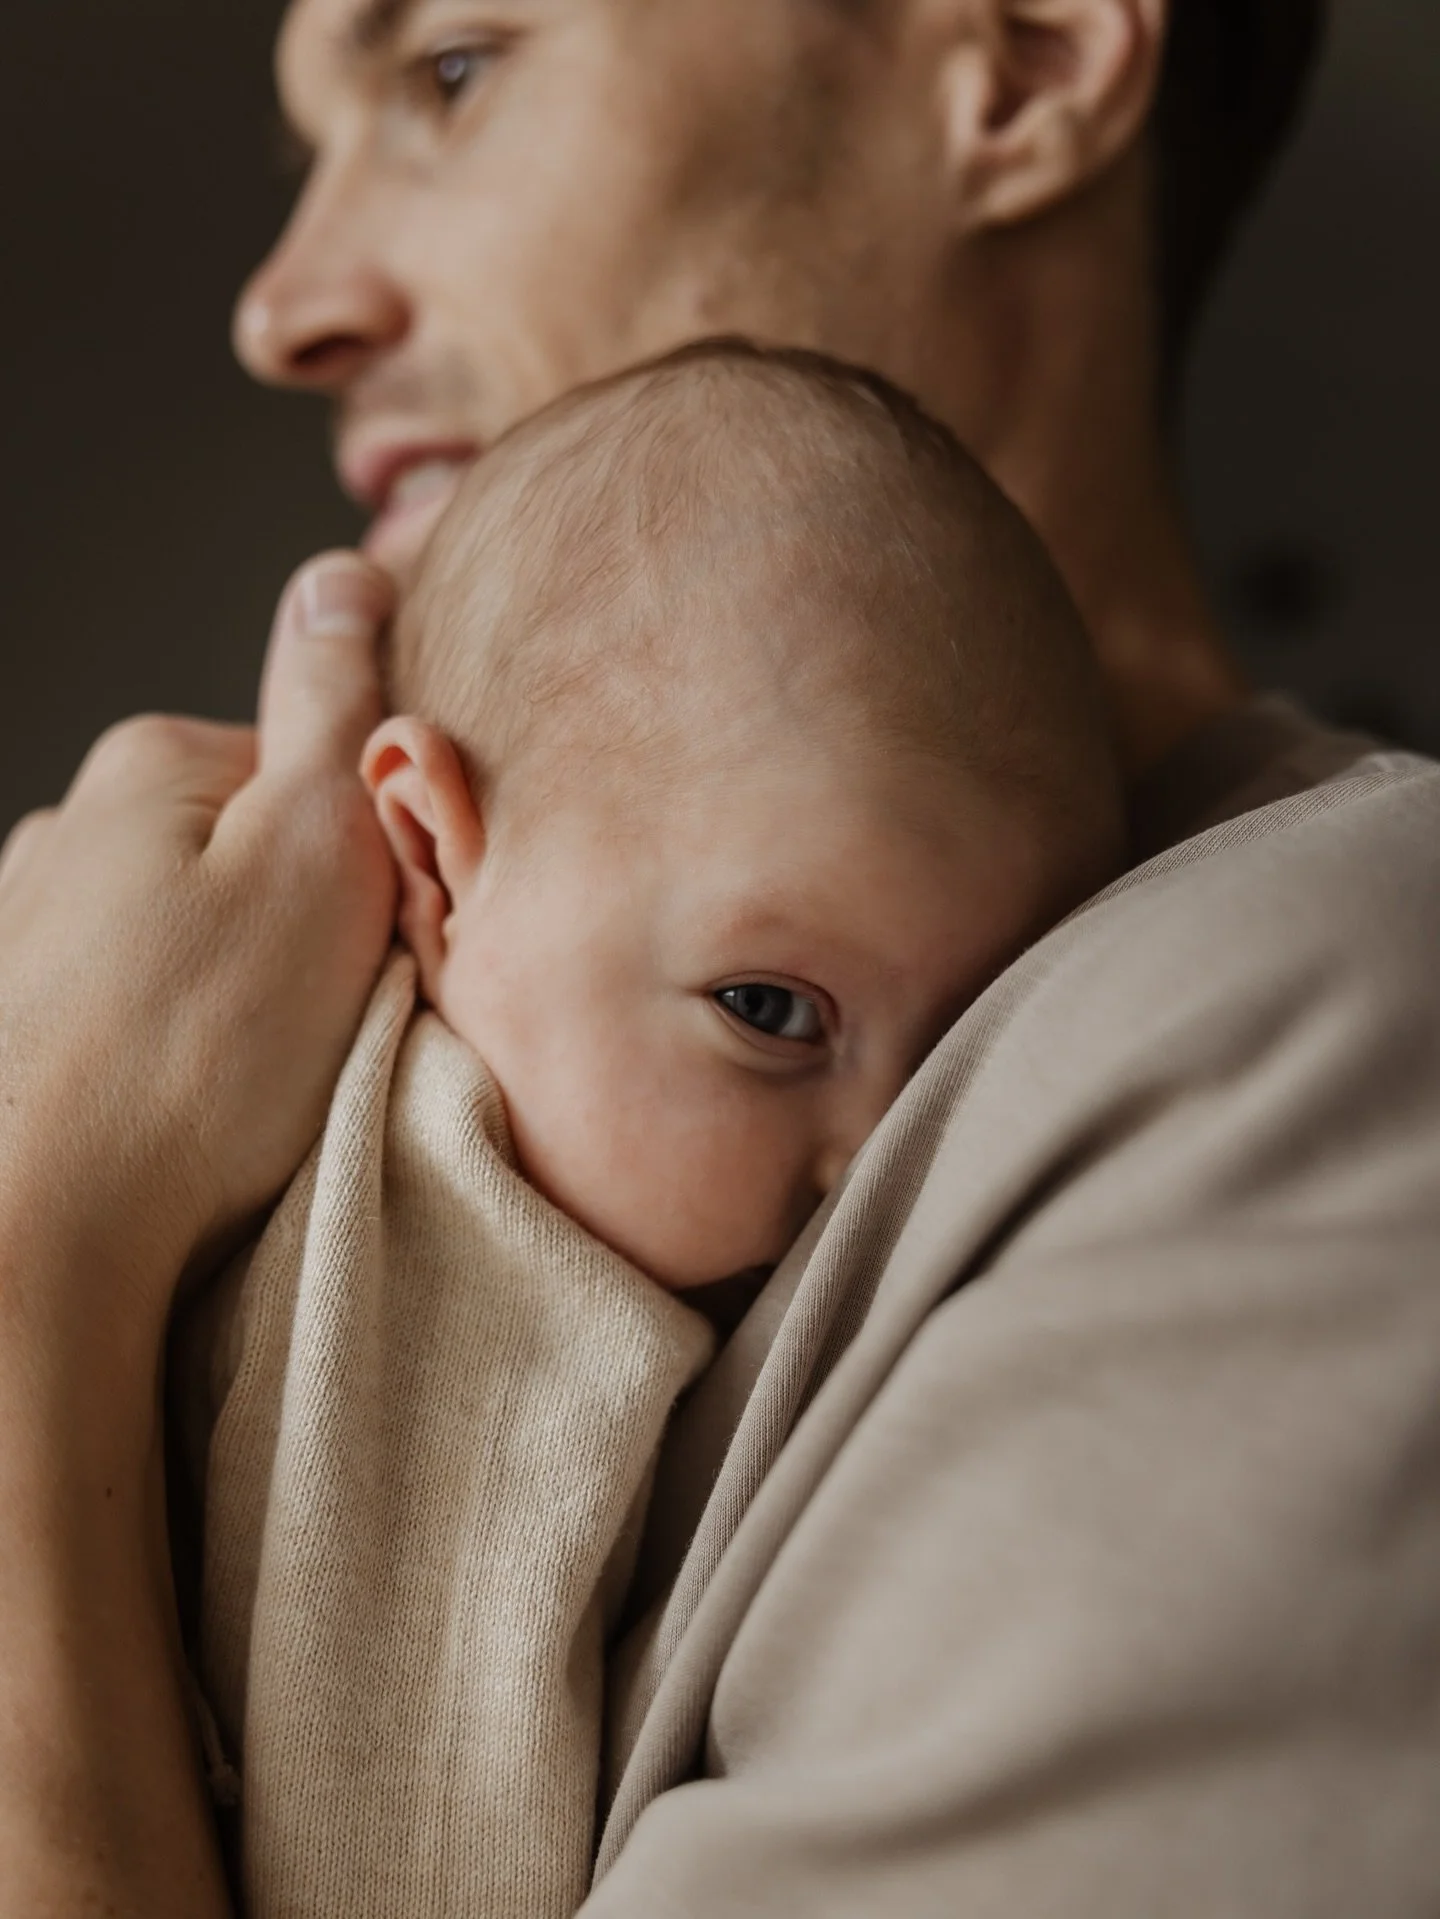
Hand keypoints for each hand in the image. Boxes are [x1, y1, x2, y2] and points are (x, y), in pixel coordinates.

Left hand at [0, 552, 396, 1350]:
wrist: (34, 1234)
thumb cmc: (196, 1055)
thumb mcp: (316, 850)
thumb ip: (335, 707)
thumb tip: (340, 574)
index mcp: (151, 766)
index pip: (313, 774)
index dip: (374, 857)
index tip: (384, 938)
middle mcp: (65, 827)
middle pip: (244, 855)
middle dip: (299, 926)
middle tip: (321, 1023)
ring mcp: (23, 928)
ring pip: (185, 937)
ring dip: (231, 991)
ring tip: (244, 1084)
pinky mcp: (11, 1022)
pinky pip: (131, 1008)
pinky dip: (168, 1047)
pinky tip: (179, 1110)